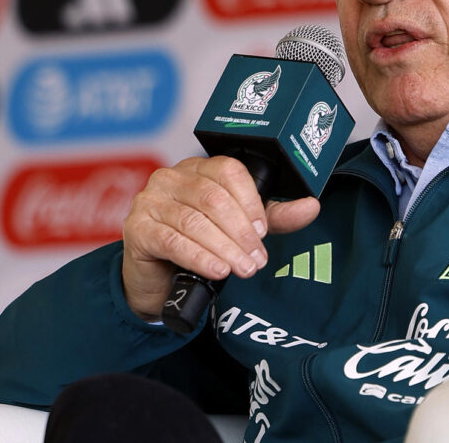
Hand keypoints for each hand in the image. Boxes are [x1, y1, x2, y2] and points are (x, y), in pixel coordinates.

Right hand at [121, 156, 319, 319]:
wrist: (157, 278)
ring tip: (242, 269)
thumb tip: (311, 206)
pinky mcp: (137, 228)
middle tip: (257, 259)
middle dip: (241, 232)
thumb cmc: (198, 244)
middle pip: (213, 197)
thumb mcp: (240, 228)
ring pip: (195, 221)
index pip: (229, 171)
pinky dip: (199, 257)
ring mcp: (150, 201)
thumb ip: (273, 217)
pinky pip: (172, 240)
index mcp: (199, 168)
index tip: (263, 230)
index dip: (250, 201)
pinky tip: (216, 270)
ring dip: (224, 248)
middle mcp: (171, 178)